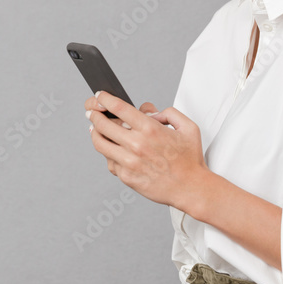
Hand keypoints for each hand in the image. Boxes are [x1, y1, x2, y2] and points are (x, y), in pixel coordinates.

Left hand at [85, 90, 206, 209]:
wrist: (190, 188)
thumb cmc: (190, 160)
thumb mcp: (188, 128)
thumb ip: (169, 113)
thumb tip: (150, 112)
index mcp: (151, 130)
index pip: (119, 108)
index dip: (105, 99)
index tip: (100, 96)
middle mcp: (137, 145)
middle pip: (103, 124)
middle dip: (94, 115)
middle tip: (92, 112)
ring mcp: (129, 162)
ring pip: (100, 143)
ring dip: (94, 133)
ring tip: (94, 129)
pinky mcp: (126, 176)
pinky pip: (110, 162)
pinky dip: (109, 153)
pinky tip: (112, 150)